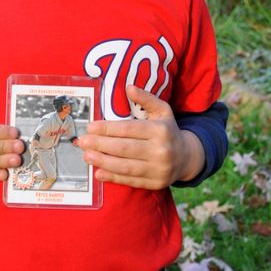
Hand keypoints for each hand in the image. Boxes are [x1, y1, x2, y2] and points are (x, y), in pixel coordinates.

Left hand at [77, 85, 204, 189]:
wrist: (187, 157)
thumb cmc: (168, 130)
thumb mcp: (162, 110)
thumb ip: (146, 98)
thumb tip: (129, 87)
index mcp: (160, 130)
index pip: (128, 129)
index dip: (107, 128)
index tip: (90, 126)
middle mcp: (161, 151)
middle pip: (124, 148)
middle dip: (100, 145)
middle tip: (82, 141)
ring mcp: (158, 169)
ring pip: (125, 166)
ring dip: (103, 161)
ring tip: (86, 156)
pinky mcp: (155, 183)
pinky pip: (130, 181)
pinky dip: (113, 177)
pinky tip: (98, 172)